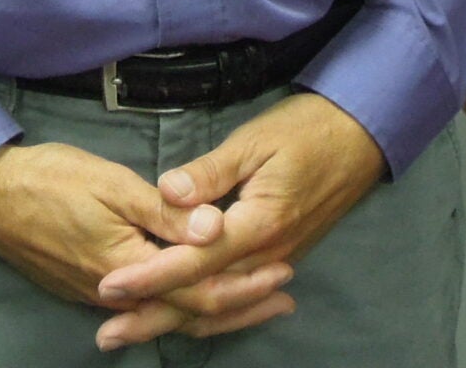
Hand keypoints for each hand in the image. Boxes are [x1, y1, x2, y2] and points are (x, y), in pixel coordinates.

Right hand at [0, 141, 292, 347]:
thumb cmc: (50, 180)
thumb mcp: (112, 185)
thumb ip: (166, 212)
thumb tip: (216, 229)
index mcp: (129, 266)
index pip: (199, 287)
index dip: (244, 282)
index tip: (283, 272)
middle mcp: (118, 292)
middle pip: (190, 310)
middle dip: (241, 305)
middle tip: (284, 300)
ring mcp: (101, 294)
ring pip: (169, 312)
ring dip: (215, 307)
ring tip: (256, 302)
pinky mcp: (89, 288)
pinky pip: (149, 305)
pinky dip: (182, 302)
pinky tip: (196, 294)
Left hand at [91, 92, 386, 348]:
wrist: (359, 137)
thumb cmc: (305, 131)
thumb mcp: (253, 141)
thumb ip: (209, 172)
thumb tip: (167, 192)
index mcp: (258, 224)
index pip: (195, 260)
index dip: (150, 275)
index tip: (109, 284)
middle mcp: (268, 255)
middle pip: (204, 297)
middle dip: (153, 316)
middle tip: (106, 334)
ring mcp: (277, 262)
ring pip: (221, 307)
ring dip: (176, 322)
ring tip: (131, 333)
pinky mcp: (281, 258)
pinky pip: (240, 300)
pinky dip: (211, 317)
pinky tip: (185, 324)